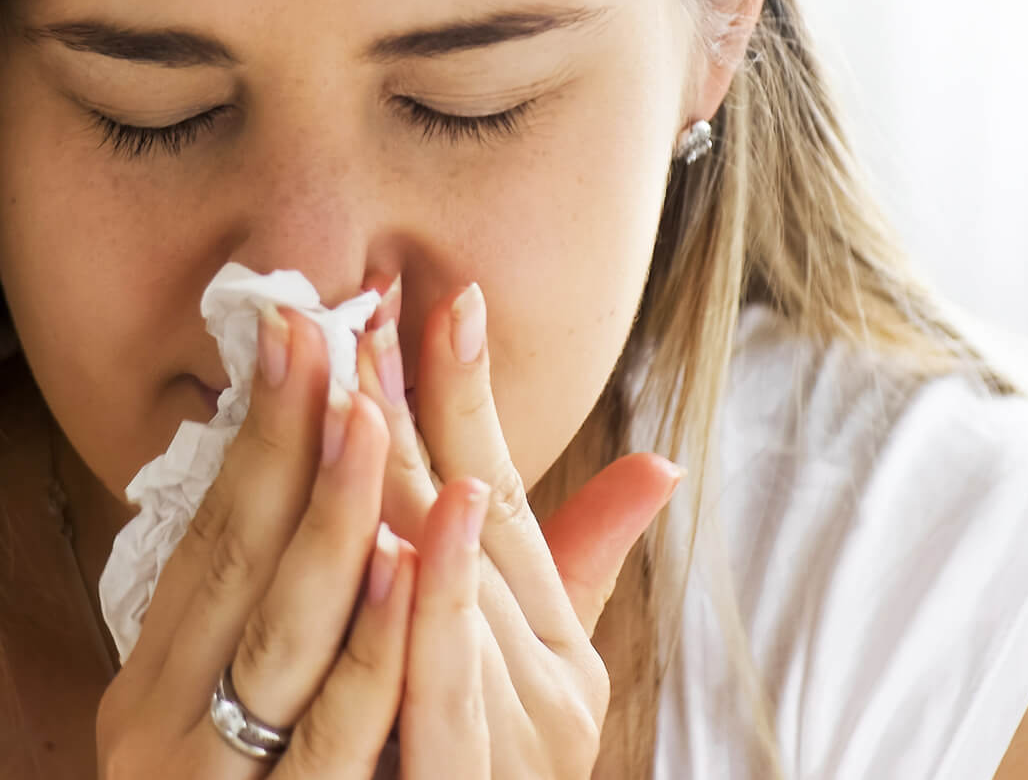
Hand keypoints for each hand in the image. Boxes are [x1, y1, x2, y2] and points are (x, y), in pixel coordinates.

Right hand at [96, 299, 419, 776]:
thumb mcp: (229, 733)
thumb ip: (277, 640)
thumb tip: (339, 530)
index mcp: (155, 685)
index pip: (209, 539)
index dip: (256, 435)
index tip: (295, 331)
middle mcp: (163, 724)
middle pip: (233, 564)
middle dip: (282, 440)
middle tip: (322, 328)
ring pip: (279, 634)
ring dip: (330, 517)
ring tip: (367, 414)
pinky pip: (329, 737)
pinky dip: (368, 649)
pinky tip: (403, 568)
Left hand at [352, 273, 682, 777]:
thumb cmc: (502, 771)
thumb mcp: (547, 675)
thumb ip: (584, 567)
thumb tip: (659, 462)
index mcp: (551, 637)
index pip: (506, 492)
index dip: (471, 392)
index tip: (445, 294)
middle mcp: (544, 677)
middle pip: (473, 522)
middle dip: (418, 407)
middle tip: (369, 305)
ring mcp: (509, 734)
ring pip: (453, 594)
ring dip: (411, 483)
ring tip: (370, 388)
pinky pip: (435, 697)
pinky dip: (422, 616)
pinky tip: (398, 540)